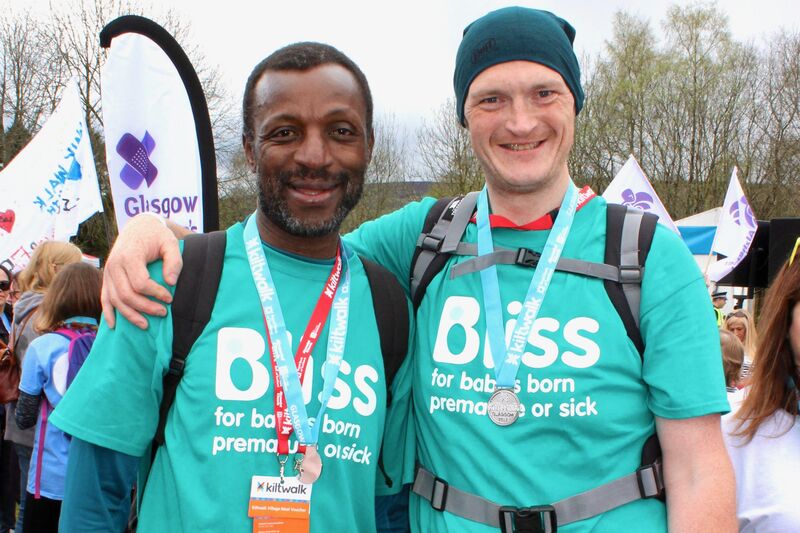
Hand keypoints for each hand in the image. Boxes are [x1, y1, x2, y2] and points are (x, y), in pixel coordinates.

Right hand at [102, 214, 183, 328]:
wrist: (139, 227)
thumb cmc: (156, 235)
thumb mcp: (170, 242)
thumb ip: (174, 261)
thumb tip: (171, 282)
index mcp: (129, 256)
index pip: (140, 283)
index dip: (156, 294)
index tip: (170, 298)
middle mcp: (114, 265)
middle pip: (127, 295)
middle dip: (146, 307)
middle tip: (163, 312)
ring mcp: (108, 272)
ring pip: (115, 300)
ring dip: (130, 315)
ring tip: (147, 325)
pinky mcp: (106, 278)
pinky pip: (104, 298)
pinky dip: (108, 313)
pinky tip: (114, 325)